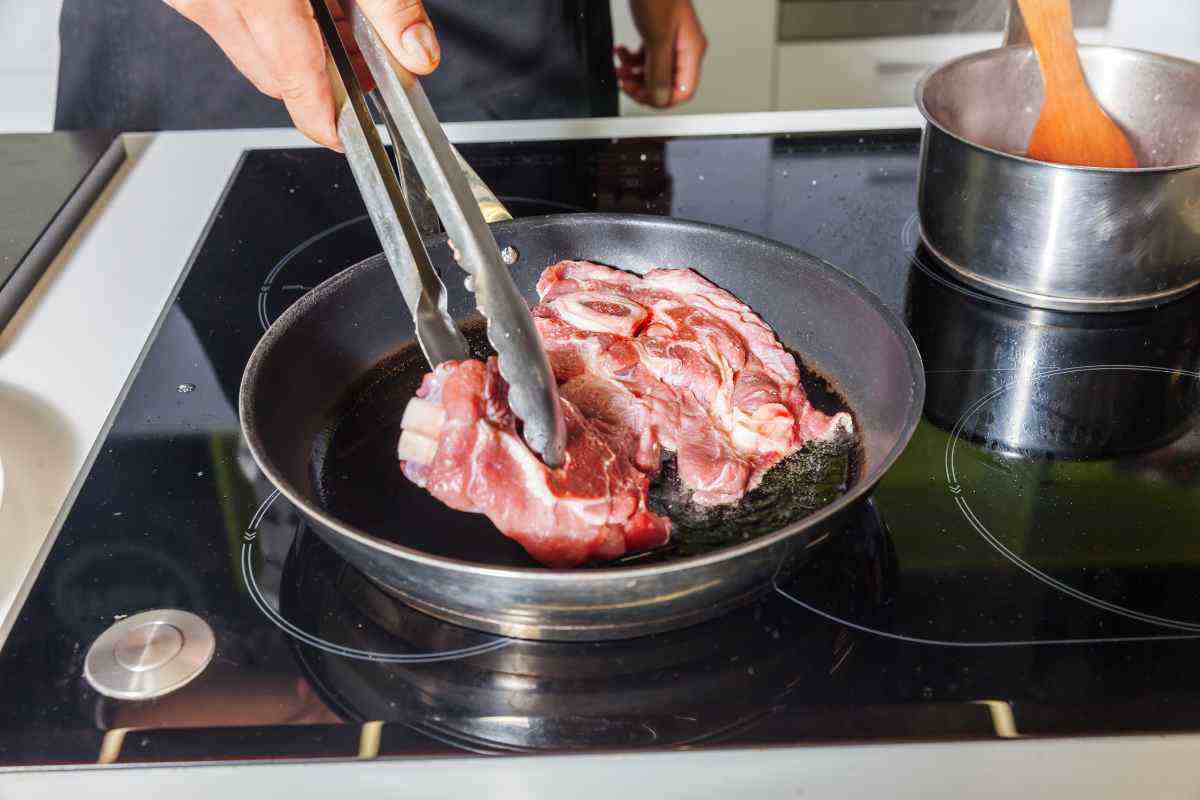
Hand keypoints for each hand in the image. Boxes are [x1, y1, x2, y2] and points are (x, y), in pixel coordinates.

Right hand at [163, 0, 440, 148]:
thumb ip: (387, 2)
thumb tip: (418, 54)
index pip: (295, 83)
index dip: (328, 120)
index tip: (351, 135)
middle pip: (278, 75)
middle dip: (328, 78)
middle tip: (374, 58)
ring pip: (254, 53)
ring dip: (301, 50)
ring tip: (341, 18)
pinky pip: (231, 24)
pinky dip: (271, 24)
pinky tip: (302, 2)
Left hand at [616, 0, 706, 108]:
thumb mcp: (657, 38)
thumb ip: (659, 71)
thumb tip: (660, 98)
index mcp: (691, 50)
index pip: (683, 91)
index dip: (662, 99)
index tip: (643, 97)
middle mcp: (683, 48)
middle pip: (666, 84)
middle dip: (643, 86)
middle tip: (626, 84)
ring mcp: (670, 42)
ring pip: (653, 72)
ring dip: (634, 74)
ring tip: (620, 69)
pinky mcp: (657, 34)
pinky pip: (646, 58)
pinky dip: (632, 60)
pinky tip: (623, 53)